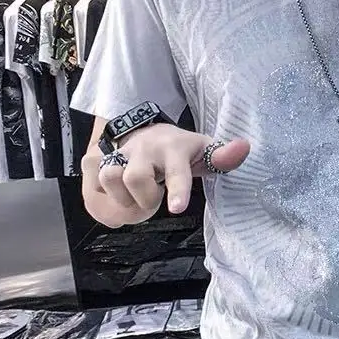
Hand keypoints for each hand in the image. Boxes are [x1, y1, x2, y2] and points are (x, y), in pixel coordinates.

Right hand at [81, 124, 249, 227]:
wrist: (144, 131)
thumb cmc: (179, 150)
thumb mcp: (203, 151)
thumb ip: (223, 156)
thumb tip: (245, 147)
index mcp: (172, 149)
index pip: (175, 170)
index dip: (176, 189)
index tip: (177, 208)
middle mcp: (142, 149)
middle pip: (134, 179)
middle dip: (145, 199)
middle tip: (155, 198)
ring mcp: (116, 153)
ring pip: (109, 181)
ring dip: (123, 199)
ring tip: (137, 197)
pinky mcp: (95, 160)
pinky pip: (92, 187)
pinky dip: (105, 200)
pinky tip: (120, 196)